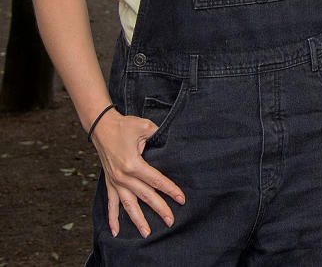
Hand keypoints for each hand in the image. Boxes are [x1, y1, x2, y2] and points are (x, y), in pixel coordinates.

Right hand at [91, 108, 184, 236]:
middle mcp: (123, 177)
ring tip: (147, 233)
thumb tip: (173, 139)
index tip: (181, 199)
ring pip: (128, 205)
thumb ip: (159, 134)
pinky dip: (112, 218)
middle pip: (145, 196)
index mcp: (133, 164)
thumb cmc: (125, 126)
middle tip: (171, 221)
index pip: (156, 180)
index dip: (170, 190)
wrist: (101, 127)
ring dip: (137, 220)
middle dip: (159, 209)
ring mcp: (115, 182)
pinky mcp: (109, 183)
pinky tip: (116, 231)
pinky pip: (111, 204)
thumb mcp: (145, 126)